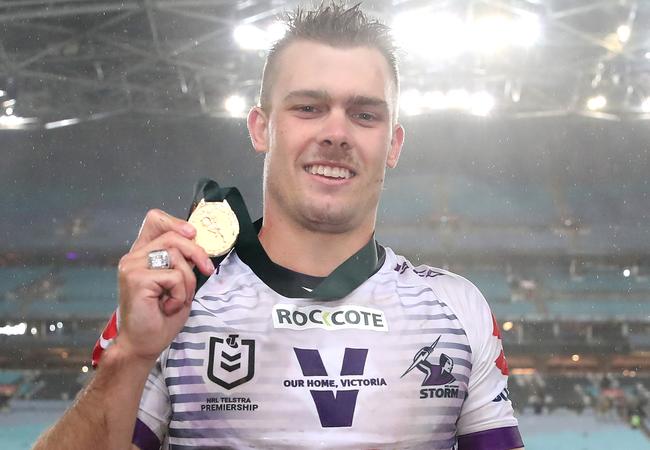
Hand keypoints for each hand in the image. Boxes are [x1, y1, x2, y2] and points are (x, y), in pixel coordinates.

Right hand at [115, 209, 214, 361]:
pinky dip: (180, 294)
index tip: (193, 234)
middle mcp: (133, 256)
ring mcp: (132, 266)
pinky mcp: (136, 279)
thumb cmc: (161, 316)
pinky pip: (174, 276)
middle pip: (173, 236)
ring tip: (177, 299)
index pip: (155, 220)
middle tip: (207, 270)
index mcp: (142, 254)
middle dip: (197, 253)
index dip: (176, 222)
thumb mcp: (178, 282)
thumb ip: (182, 260)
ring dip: (187, 281)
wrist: (144, 344)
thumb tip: (198, 242)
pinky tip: (168, 307)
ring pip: (176, 256)